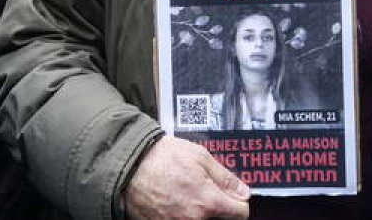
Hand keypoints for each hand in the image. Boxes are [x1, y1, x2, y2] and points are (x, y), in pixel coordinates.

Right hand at [125, 136, 249, 219]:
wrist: (128, 166)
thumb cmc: (162, 157)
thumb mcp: (200, 157)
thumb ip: (225, 178)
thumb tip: (244, 192)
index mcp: (208, 202)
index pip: (240, 213)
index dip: (238, 201)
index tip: (231, 195)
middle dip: (219, 208)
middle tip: (206, 191)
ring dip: (200, 212)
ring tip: (188, 195)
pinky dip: (182, 215)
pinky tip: (175, 202)